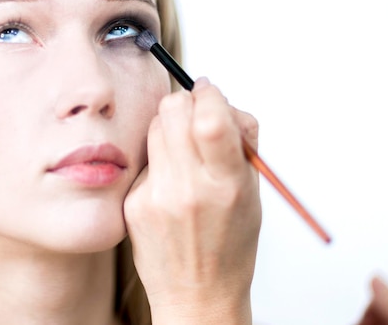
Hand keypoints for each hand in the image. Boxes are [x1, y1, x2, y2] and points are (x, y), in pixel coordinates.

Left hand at [124, 77, 260, 324]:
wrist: (197, 295)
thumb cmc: (232, 243)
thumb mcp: (253, 192)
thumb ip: (241, 141)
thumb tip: (219, 100)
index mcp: (227, 185)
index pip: (210, 116)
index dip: (210, 94)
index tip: (211, 92)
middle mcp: (189, 188)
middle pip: (174, 108)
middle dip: (188, 101)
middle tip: (197, 115)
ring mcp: (156, 196)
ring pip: (156, 125)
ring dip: (173, 124)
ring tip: (186, 150)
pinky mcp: (134, 203)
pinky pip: (146, 157)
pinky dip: (161, 157)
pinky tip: (172, 182)